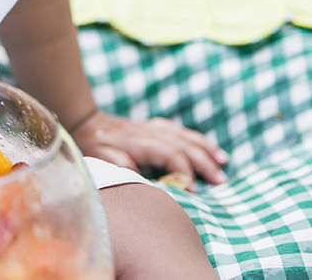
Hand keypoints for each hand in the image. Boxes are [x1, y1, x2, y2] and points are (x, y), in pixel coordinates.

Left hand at [70, 111, 228, 188]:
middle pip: (184, 146)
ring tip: (223, 164)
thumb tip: (138, 172)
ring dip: (206, 150)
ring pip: (187, 137)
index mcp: (139, 142)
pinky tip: (211, 149)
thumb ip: (118, 163)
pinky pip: (182, 132)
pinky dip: (198, 140)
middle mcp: (151, 133)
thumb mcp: (99, 157)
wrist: (87, 122)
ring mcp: (155, 128)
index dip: (183, 171)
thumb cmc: (93, 145)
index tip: (194, 189)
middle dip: (204, 163)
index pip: (170, 155)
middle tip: (220, 181)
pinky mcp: (156, 127)